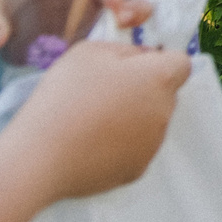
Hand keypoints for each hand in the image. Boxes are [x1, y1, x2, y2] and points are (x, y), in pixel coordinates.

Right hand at [7, 39, 192, 200]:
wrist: (41, 156)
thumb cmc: (65, 96)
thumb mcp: (90, 52)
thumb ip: (125, 50)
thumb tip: (142, 59)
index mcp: (159, 80)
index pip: (180, 63)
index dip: (158, 60)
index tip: (130, 66)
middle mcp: (165, 113)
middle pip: (165, 94)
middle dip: (145, 88)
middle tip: (105, 92)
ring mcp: (153, 145)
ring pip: (151, 122)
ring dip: (134, 116)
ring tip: (93, 120)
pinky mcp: (137, 170)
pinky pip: (136, 147)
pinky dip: (122, 144)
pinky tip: (92, 143)